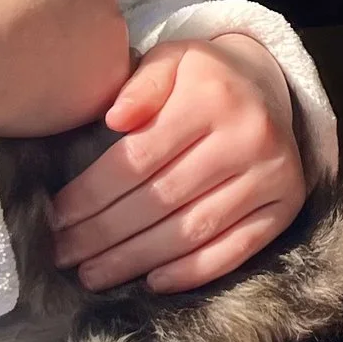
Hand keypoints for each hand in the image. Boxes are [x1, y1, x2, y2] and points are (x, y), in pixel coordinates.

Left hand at [49, 35, 305, 291]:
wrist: (268, 85)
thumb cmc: (203, 77)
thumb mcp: (170, 59)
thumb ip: (140, 85)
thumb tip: (114, 119)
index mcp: (211, 97)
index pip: (140, 157)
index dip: (93, 193)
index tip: (57, 217)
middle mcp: (248, 137)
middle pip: (162, 199)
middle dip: (105, 233)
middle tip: (65, 255)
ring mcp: (271, 176)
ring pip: (193, 230)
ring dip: (138, 259)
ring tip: (94, 274)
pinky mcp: (285, 206)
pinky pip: (236, 250)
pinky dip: (193, 271)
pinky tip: (153, 282)